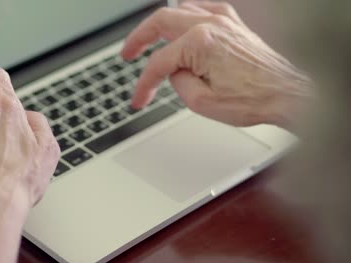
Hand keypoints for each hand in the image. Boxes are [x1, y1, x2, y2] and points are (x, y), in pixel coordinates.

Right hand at [121, 1, 312, 127]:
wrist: (286, 95)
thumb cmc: (252, 99)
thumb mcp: (201, 102)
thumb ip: (177, 82)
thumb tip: (173, 72)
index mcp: (200, 43)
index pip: (159, 62)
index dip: (143, 83)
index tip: (138, 98)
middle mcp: (211, 24)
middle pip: (160, 22)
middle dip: (138, 39)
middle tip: (127, 54)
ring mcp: (223, 20)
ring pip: (180, 11)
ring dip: (161, 26)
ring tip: (151, 42)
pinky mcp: (233, 24)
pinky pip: (203, 9)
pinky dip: (187, 16)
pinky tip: (182, 27)